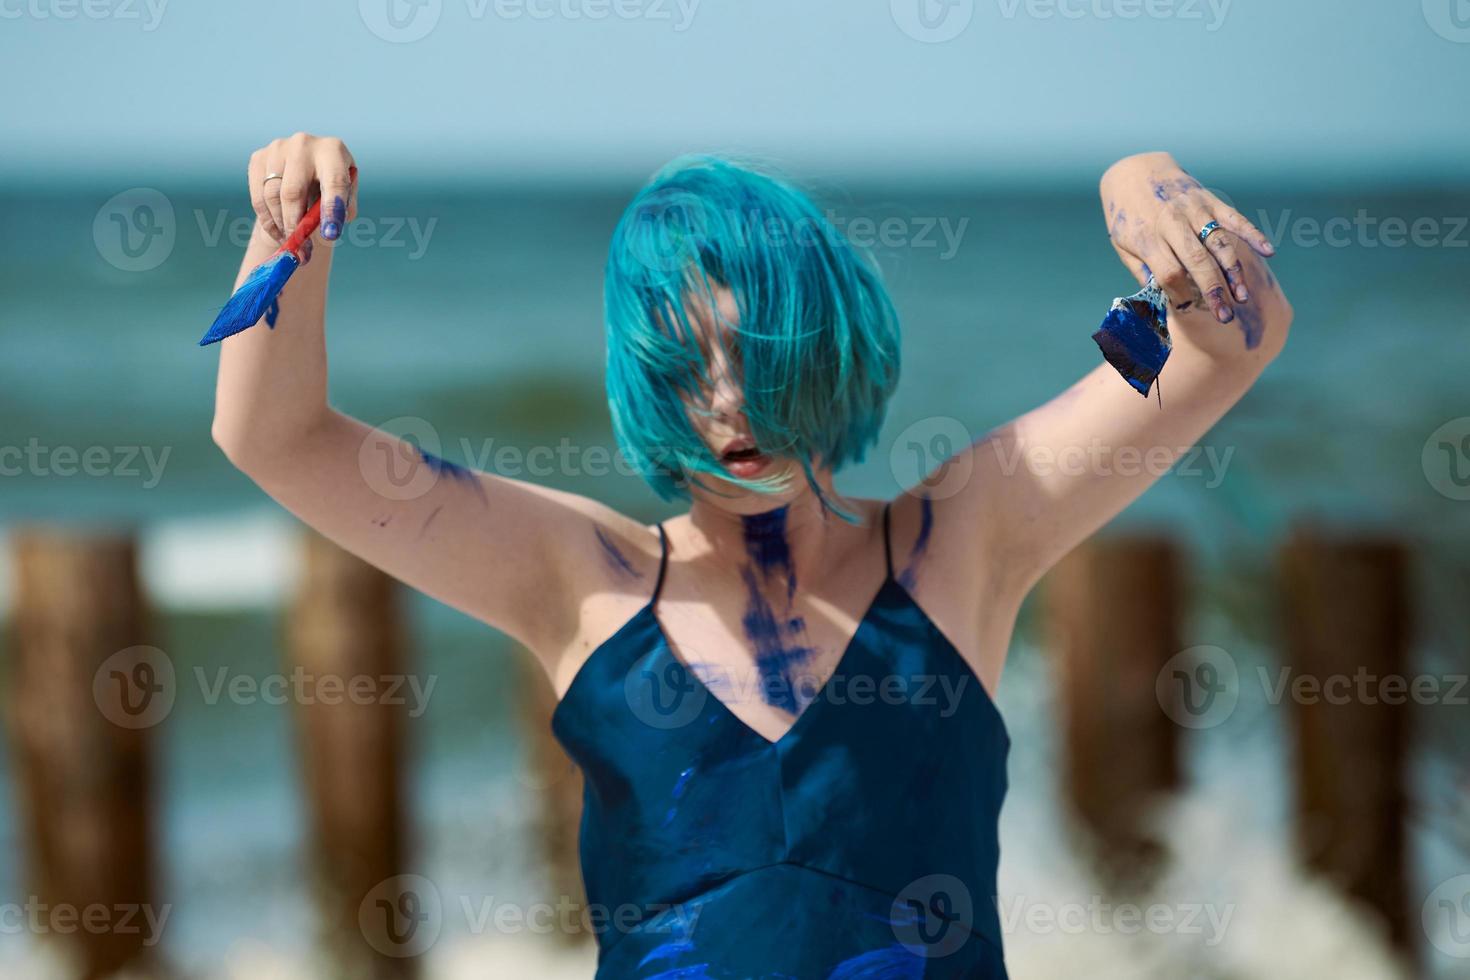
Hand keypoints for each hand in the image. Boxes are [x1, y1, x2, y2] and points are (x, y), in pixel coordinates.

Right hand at [247, 133, 357, 243]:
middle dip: (296, 227)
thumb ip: (343, 210)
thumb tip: (328, 229)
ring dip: (281, 227)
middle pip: (293, 193)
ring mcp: (277, 148)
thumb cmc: (331, 184)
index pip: (334, 182)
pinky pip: (258, 197)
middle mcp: (303, 144)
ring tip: (292, 245)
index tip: (331, 236)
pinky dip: (268, 221)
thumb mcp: (346, 194)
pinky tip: (279, 233)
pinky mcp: (258, 158)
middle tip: (302, 253)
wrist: (308, 166)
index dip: (331, 210)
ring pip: (272, 197)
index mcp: (333, 150)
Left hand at [1101, 152, 1273, 324]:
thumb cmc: (1128, 217)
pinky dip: (1253, 234)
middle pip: (1197, 261)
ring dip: (1234, 271)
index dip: (1180, 294)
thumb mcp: (1123, 246)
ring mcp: (1194, 209)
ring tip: (1242, 297)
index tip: (1188, 308)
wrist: (1135, 173)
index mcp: (1148, 238)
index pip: (1169, 272)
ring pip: (1219, 243)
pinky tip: (1268, 251)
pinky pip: (1235, 218)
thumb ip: (1143, 271)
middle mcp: (1172, 223)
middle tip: (1225, 317)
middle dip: (1213, 291)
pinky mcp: (1210, 200)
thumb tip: (1163, 298)